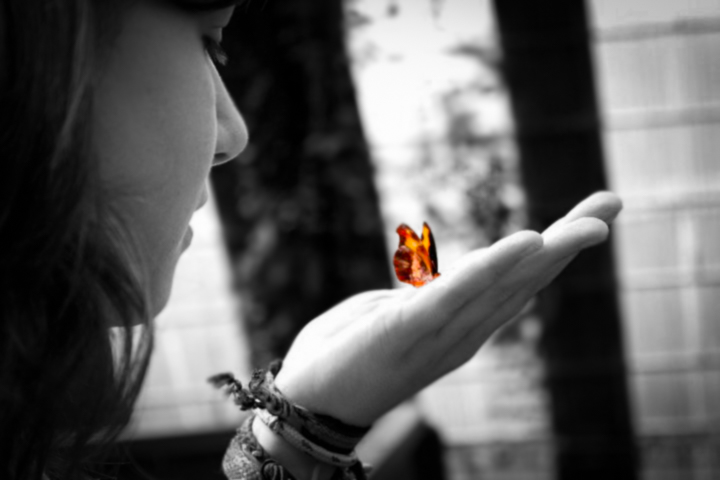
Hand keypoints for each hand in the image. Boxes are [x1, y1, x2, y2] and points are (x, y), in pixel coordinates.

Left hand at [274, 191, 622, 426]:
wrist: (303, 402)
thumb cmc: (346, 353)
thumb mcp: (391, 315)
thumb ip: (424, 297)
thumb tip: (441, 280)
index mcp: (459, 326)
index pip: (515, 284)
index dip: (554, 252)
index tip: (593, 219)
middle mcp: (461, 332)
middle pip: (523, 281)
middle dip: (568, 242)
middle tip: (612, 204)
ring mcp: (437, 333)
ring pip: (501, 286)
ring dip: (546, 251)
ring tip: (589, 224)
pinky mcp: (405, 328)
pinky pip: (454, 295)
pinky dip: (491, 269)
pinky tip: (524, 243)